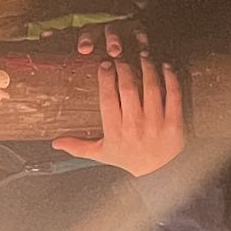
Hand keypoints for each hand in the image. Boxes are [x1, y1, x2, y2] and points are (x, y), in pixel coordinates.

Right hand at [52, 27, 186, 178]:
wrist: (159, 175)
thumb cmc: (128, 160)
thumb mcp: (101, 154)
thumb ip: (78, 147)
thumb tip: (55, 143)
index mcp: (114, 132)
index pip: (108, 99)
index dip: (106, 79)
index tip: (105, 64)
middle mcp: (134, 127)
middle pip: (128, 89)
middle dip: (125, 68)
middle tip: (122, 55)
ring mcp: (156, 125)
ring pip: (151, 88)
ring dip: (147, 68)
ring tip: (143, 55)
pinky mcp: (174, 124)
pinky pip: (173, 96)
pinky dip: (170, 78)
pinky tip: (165, 66)